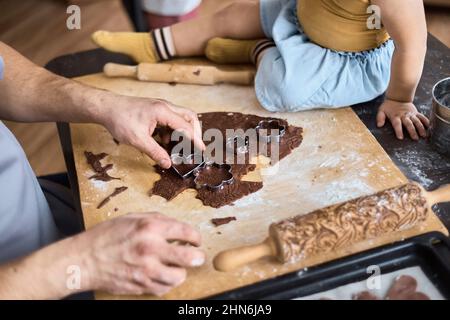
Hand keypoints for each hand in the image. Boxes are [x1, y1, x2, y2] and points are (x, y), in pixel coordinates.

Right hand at [75, 213, 204, 295]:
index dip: (196, 236)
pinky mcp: (141, 285)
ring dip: (181, 271)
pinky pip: (164, 288)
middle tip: (197, 256)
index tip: (196, 240)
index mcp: (150, 228)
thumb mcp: (131, 218)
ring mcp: (146, 270)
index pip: (186, 232)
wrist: (84, 260)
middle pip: (190, 257)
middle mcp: (151, 248)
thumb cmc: (106, 236)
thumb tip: (177, 226)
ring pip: (179, 276)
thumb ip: (157, 219)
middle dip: (198, 257)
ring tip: (176, 266)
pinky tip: (162, 275)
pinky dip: (167, 283)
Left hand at [100, 96, 204, 168]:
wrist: (107, 107)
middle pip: (190, 117)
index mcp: (162, 112)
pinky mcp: (157, 110)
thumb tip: (168, 163)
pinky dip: (173, 131)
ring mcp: (161, 107)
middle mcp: (165, 106)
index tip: (202, 151)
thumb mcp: (138, 140)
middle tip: (196, 147)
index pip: (186, 126)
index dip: (195, 140)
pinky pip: (172, 119)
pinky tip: (165, 141)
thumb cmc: (120, 120)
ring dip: (183, 132)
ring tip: (178, 147)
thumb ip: (155, 152)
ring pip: (182, 117)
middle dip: (195, 132)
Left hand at [376, 99, 429, 139]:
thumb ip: (380, 118)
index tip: (400, 138)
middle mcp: (404, 115)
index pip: (397, 124)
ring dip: (420, 128)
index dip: (398, 131)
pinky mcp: (415, 112)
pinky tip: (429, 126)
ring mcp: (410, 114)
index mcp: (395, 116)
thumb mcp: (381, 111)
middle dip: (412, 131)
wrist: (397, 97)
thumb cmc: (388, 106)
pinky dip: (425, 121)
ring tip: (423, 135)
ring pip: (416, 121)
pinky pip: (421, 116)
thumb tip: (379, 125)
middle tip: (415, 138)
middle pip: (409, 124)